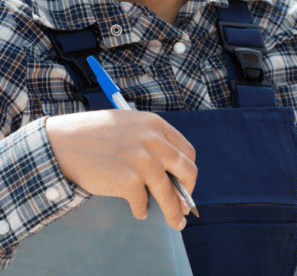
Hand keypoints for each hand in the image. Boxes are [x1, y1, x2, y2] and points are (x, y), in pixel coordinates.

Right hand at [46, 110, 196, 230]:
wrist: (58, 145)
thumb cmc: (91, 136)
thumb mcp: (128, 126)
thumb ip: (150, 141)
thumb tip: (171, 173)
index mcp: (155, 125)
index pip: (187, 152)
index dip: (188, 171)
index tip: (185, 185)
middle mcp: (153, 141)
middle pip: (187, 172)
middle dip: (188, 193)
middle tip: (186, 208)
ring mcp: (142, 160)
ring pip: (169, 193)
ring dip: (173, 212)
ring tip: (175, 222)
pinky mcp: (129, 179)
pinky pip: (143, 202)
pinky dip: (142, 210)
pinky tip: (138, 211)